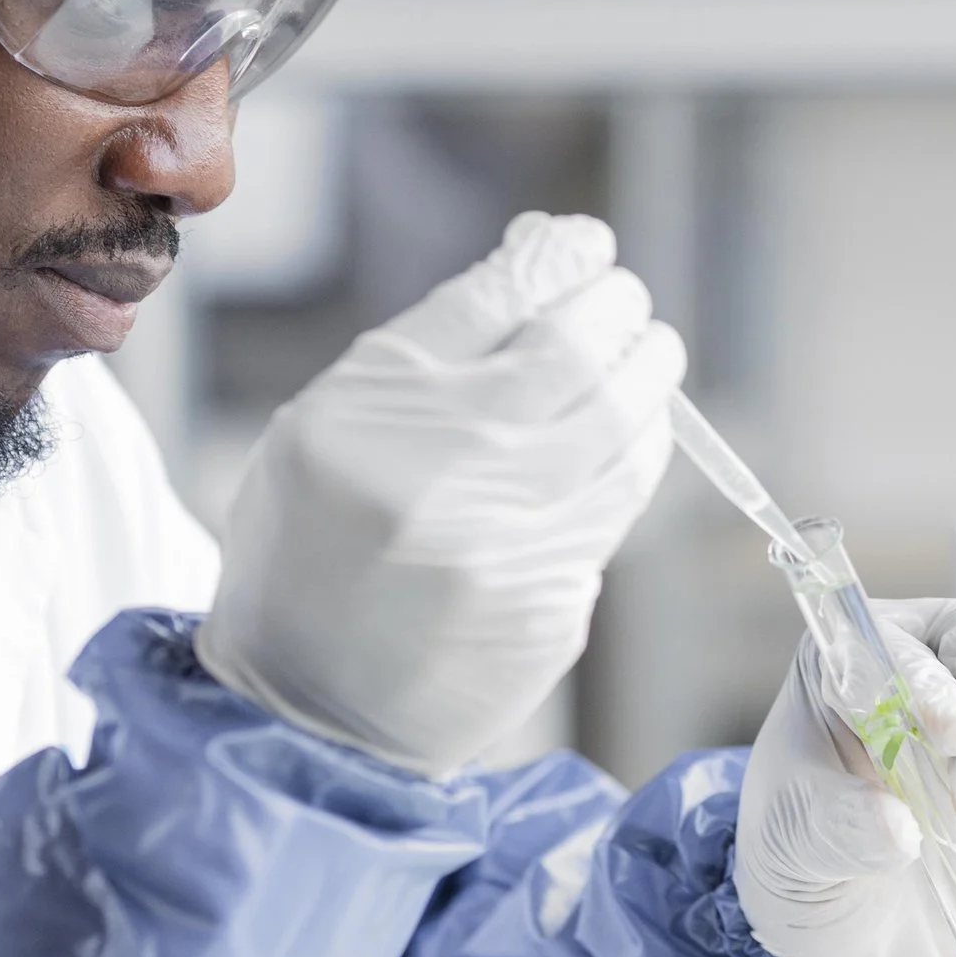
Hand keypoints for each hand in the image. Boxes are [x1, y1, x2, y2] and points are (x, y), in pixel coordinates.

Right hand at [197, 213, 685, 775]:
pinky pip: (615, 511)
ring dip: (650, 382)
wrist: (305, 707)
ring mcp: (504, 548)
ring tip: (646, 361)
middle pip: (578, 356)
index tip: (589, 249)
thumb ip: (437, 342)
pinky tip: (623, 445)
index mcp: (369, 413)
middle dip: (620, 313)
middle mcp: (441, 474)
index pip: (503, 298)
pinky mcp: (549, 605)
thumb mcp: (330, 421)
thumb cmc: (311, 545)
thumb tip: (549, 252)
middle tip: (625, 306)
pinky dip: (630, 462)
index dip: (566, 261)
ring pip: (624, 433)